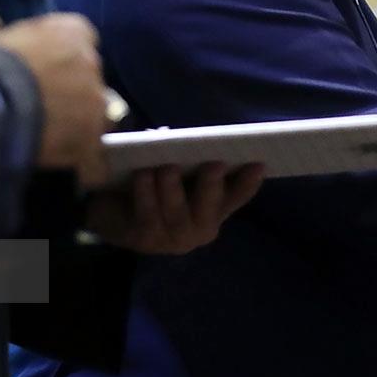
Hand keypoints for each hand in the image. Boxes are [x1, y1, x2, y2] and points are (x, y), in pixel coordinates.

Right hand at [0, 13, 109, 185]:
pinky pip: (93, 156)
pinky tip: (64, 166)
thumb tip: (30, 53)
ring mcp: (95, 102)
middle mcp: (92, 62)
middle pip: (90, 78)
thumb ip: (32, 43)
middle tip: (46, 105)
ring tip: (50, 138)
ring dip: (78, 124)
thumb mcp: (7, 39)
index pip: (82, 40)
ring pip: (94, 115)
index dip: (65, 59)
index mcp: (72, 30)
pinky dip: (82, 162)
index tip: (50, 71)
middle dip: (73, 91)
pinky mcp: (90, 138)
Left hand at [85, 162, 264, 253]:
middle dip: (212, 186)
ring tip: (167, 166)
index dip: (249, 182)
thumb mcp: (180, 173)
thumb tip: (193, 136)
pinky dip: (145, 194)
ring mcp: (174, 239)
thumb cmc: (158, 187)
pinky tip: (142, 175)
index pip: (238, 196)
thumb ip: (192, 162)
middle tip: (214, 164)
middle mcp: (200, 228)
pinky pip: (148, 215)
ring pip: (176, 213)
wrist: (117, 214)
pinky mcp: (146, 240)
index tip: (259, 164)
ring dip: (172, 188)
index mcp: (215, 209)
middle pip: (210, 207)